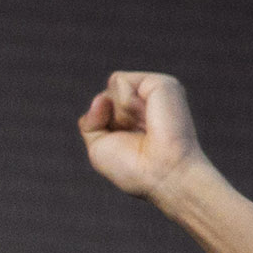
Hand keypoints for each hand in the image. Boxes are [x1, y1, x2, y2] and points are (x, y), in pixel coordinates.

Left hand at [79, 72, 208, 202]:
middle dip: (109, 119)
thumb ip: (90, 121)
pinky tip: (145, 115)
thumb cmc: (133, 168)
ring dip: (118, 112)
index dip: (102, 127)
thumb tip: (100, 97)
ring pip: (111, 85)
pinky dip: (124, 101)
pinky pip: (119, 81)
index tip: (126, 146)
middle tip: (136, 136)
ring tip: (143, 127)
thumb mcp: (99, 148)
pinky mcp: (161, 82)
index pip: (101, 106)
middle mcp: (146, 101)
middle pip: (104, 96)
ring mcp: (154, 90)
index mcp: (134, 117)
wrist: (161, 171)